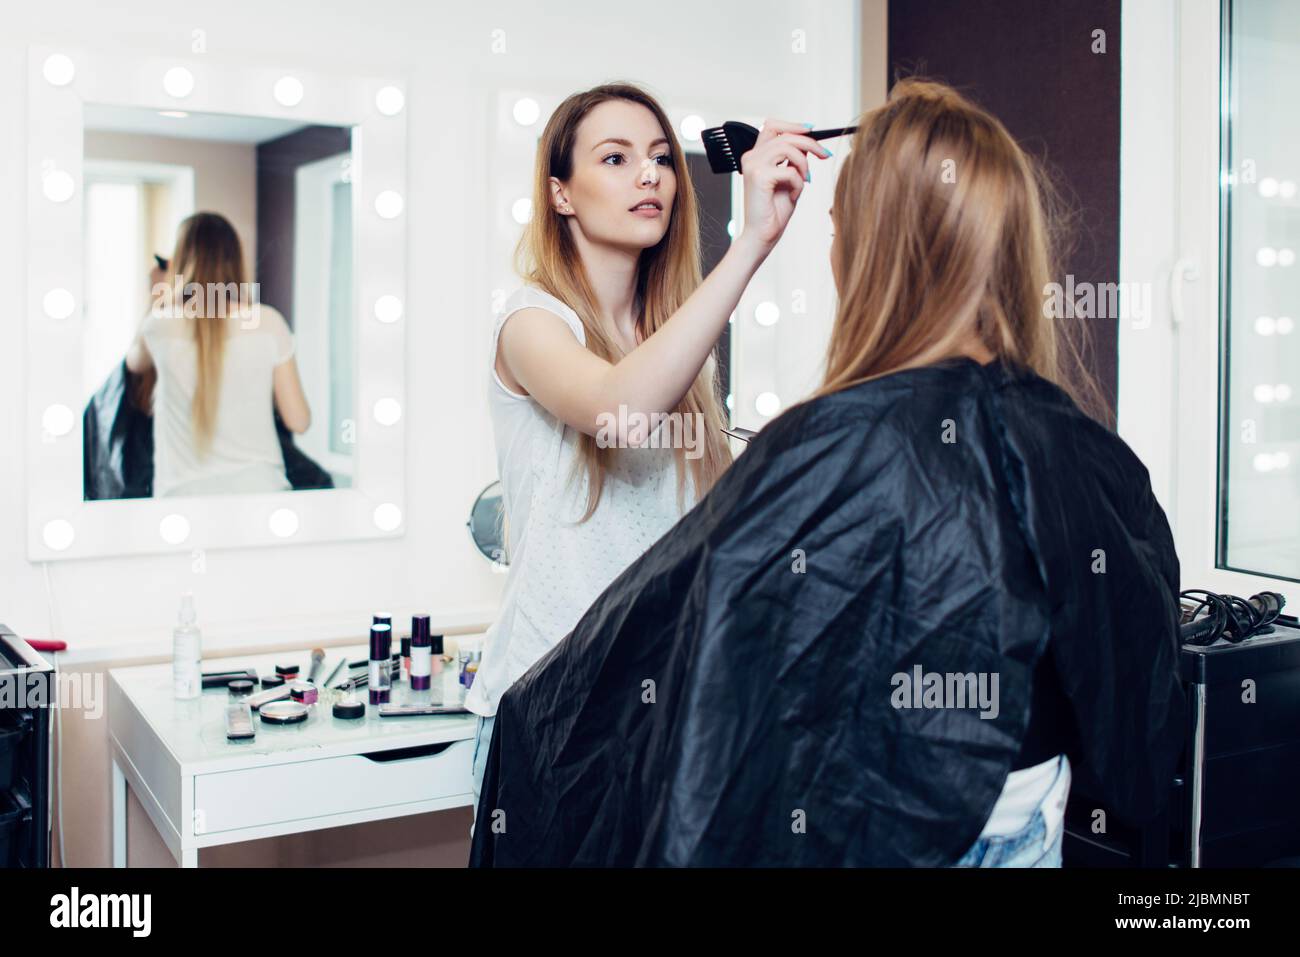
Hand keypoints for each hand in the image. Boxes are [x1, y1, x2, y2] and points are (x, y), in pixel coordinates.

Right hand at [736, 119, 830, 253]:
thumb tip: (806, 143)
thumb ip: (793, 160)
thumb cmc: (773, 212)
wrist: (762, 235)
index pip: (772, 126)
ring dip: (804, 164)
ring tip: (806, 180)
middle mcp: (751, 157)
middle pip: (785, 135)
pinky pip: (789, 170)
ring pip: (788, 147)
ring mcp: (753, 165)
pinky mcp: (760, 177)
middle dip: (810, 143)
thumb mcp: (789, 179)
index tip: (812, 131)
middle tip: (824, 155)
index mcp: (755, 156)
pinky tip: (794, 195)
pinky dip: (798, 183)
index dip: (793, 125)